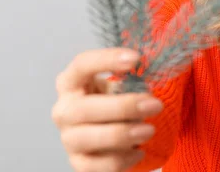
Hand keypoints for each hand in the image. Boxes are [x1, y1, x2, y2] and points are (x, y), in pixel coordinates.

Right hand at [51, 48, 163, 171]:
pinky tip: (139, 152)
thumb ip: (130, 82)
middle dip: (124, 107)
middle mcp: (64, 110)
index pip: (81, 65)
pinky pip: (97, 165)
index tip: (136, 59)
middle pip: (84, 108)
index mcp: (72, 82)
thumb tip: (147, 86)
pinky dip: (122, 159)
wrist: (108, 134)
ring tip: (149, 130)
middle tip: (155, 105)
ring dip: (123, 134)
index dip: (106, 59)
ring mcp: (68, 138)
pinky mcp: (77, 163)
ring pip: (89, 138)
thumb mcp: (120, 86)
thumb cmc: (114, 102)